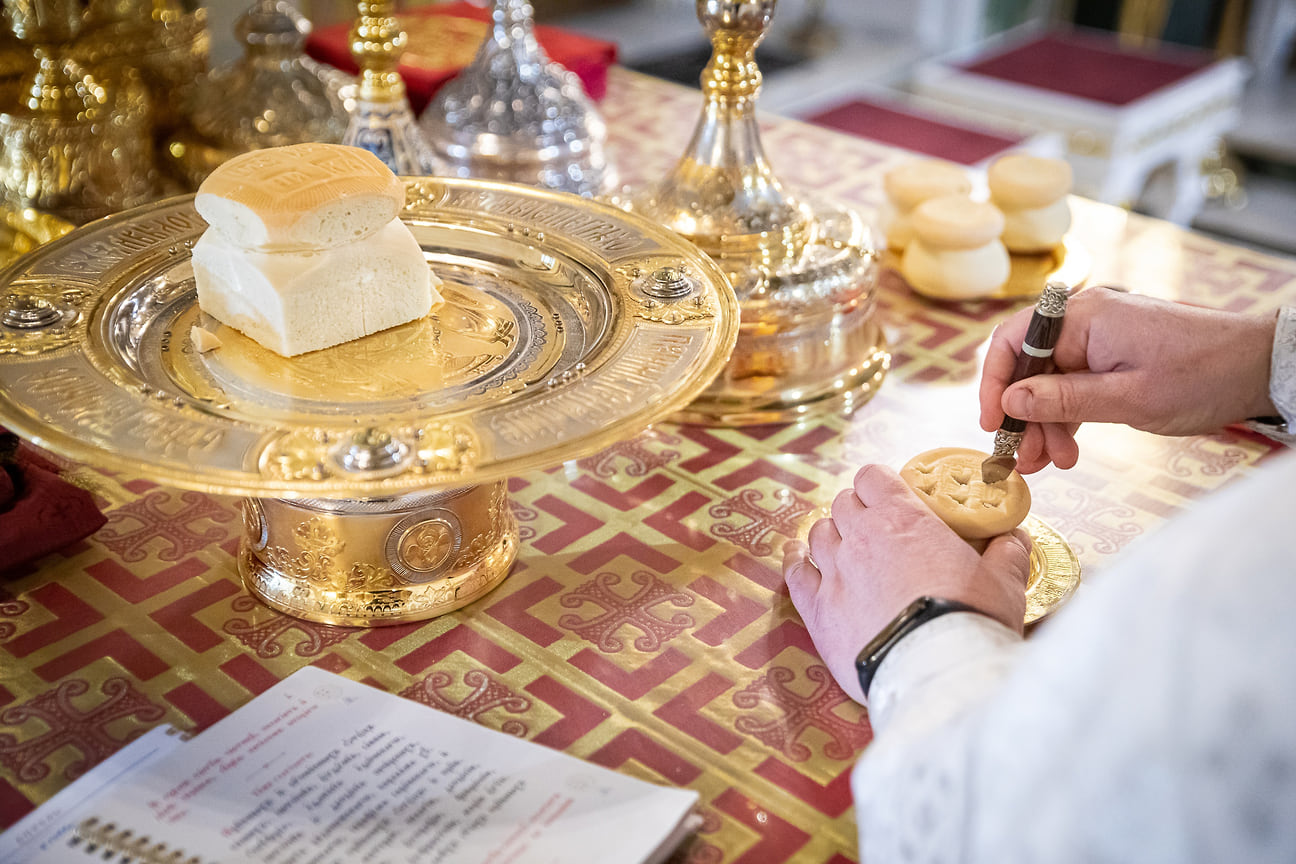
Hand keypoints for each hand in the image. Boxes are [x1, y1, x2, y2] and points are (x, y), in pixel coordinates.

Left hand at [782, 465, 1031, 704]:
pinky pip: (794, 572)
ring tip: (843, 545)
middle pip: (844, 504)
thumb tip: (1015, 538)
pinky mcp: (816, 609)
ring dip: (831, 534)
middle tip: (873, 526)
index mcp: (903, 519)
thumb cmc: (970, 623)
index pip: (874, 477)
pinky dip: (795, 560)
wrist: (934, 672)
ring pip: (819, 533)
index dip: (879, 483)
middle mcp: (861, 537)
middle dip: (857, 509)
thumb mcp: (1003, 583)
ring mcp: (834, 572)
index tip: (888, 494)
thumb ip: (1007, 553)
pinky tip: (798, 556)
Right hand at [979, 287, 1278, 472]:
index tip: (993, 425)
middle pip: (1030, 367)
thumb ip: (1063, 400)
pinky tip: (1068, 447)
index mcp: (1084, 318)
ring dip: (1046, 423)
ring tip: (1054, 463)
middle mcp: (1086, 319)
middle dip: (1024, 417)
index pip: (1013, 343)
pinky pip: (1075, 383)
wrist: (1260, 367)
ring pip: (1051, 381)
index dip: (994, 385)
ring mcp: (1100, 336)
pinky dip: (1068, 415)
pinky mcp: (1114, 354)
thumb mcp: (1128, 398)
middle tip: (1025, 461)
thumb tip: (1010, 401)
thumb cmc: (1203, 376)